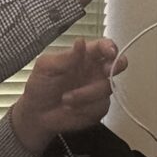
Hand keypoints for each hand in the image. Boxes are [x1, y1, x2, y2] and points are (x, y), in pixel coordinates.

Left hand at [10, 37, 127, 156]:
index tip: (110, 53)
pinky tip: (71, 109)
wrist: (37, 114)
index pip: (103, 46)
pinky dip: (85, 108)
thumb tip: (81, 42)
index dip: (110, 47)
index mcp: (84, 56)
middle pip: (119, 63)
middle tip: (105, 71)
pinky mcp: (99, 108)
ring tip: (65, 99)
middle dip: (117, 65)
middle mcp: (95, 71)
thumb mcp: (46, 67)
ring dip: (86, 94)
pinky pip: (101, 106)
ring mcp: (99, 90)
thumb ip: (65, 57)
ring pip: (107, 88)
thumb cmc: (40, 85)